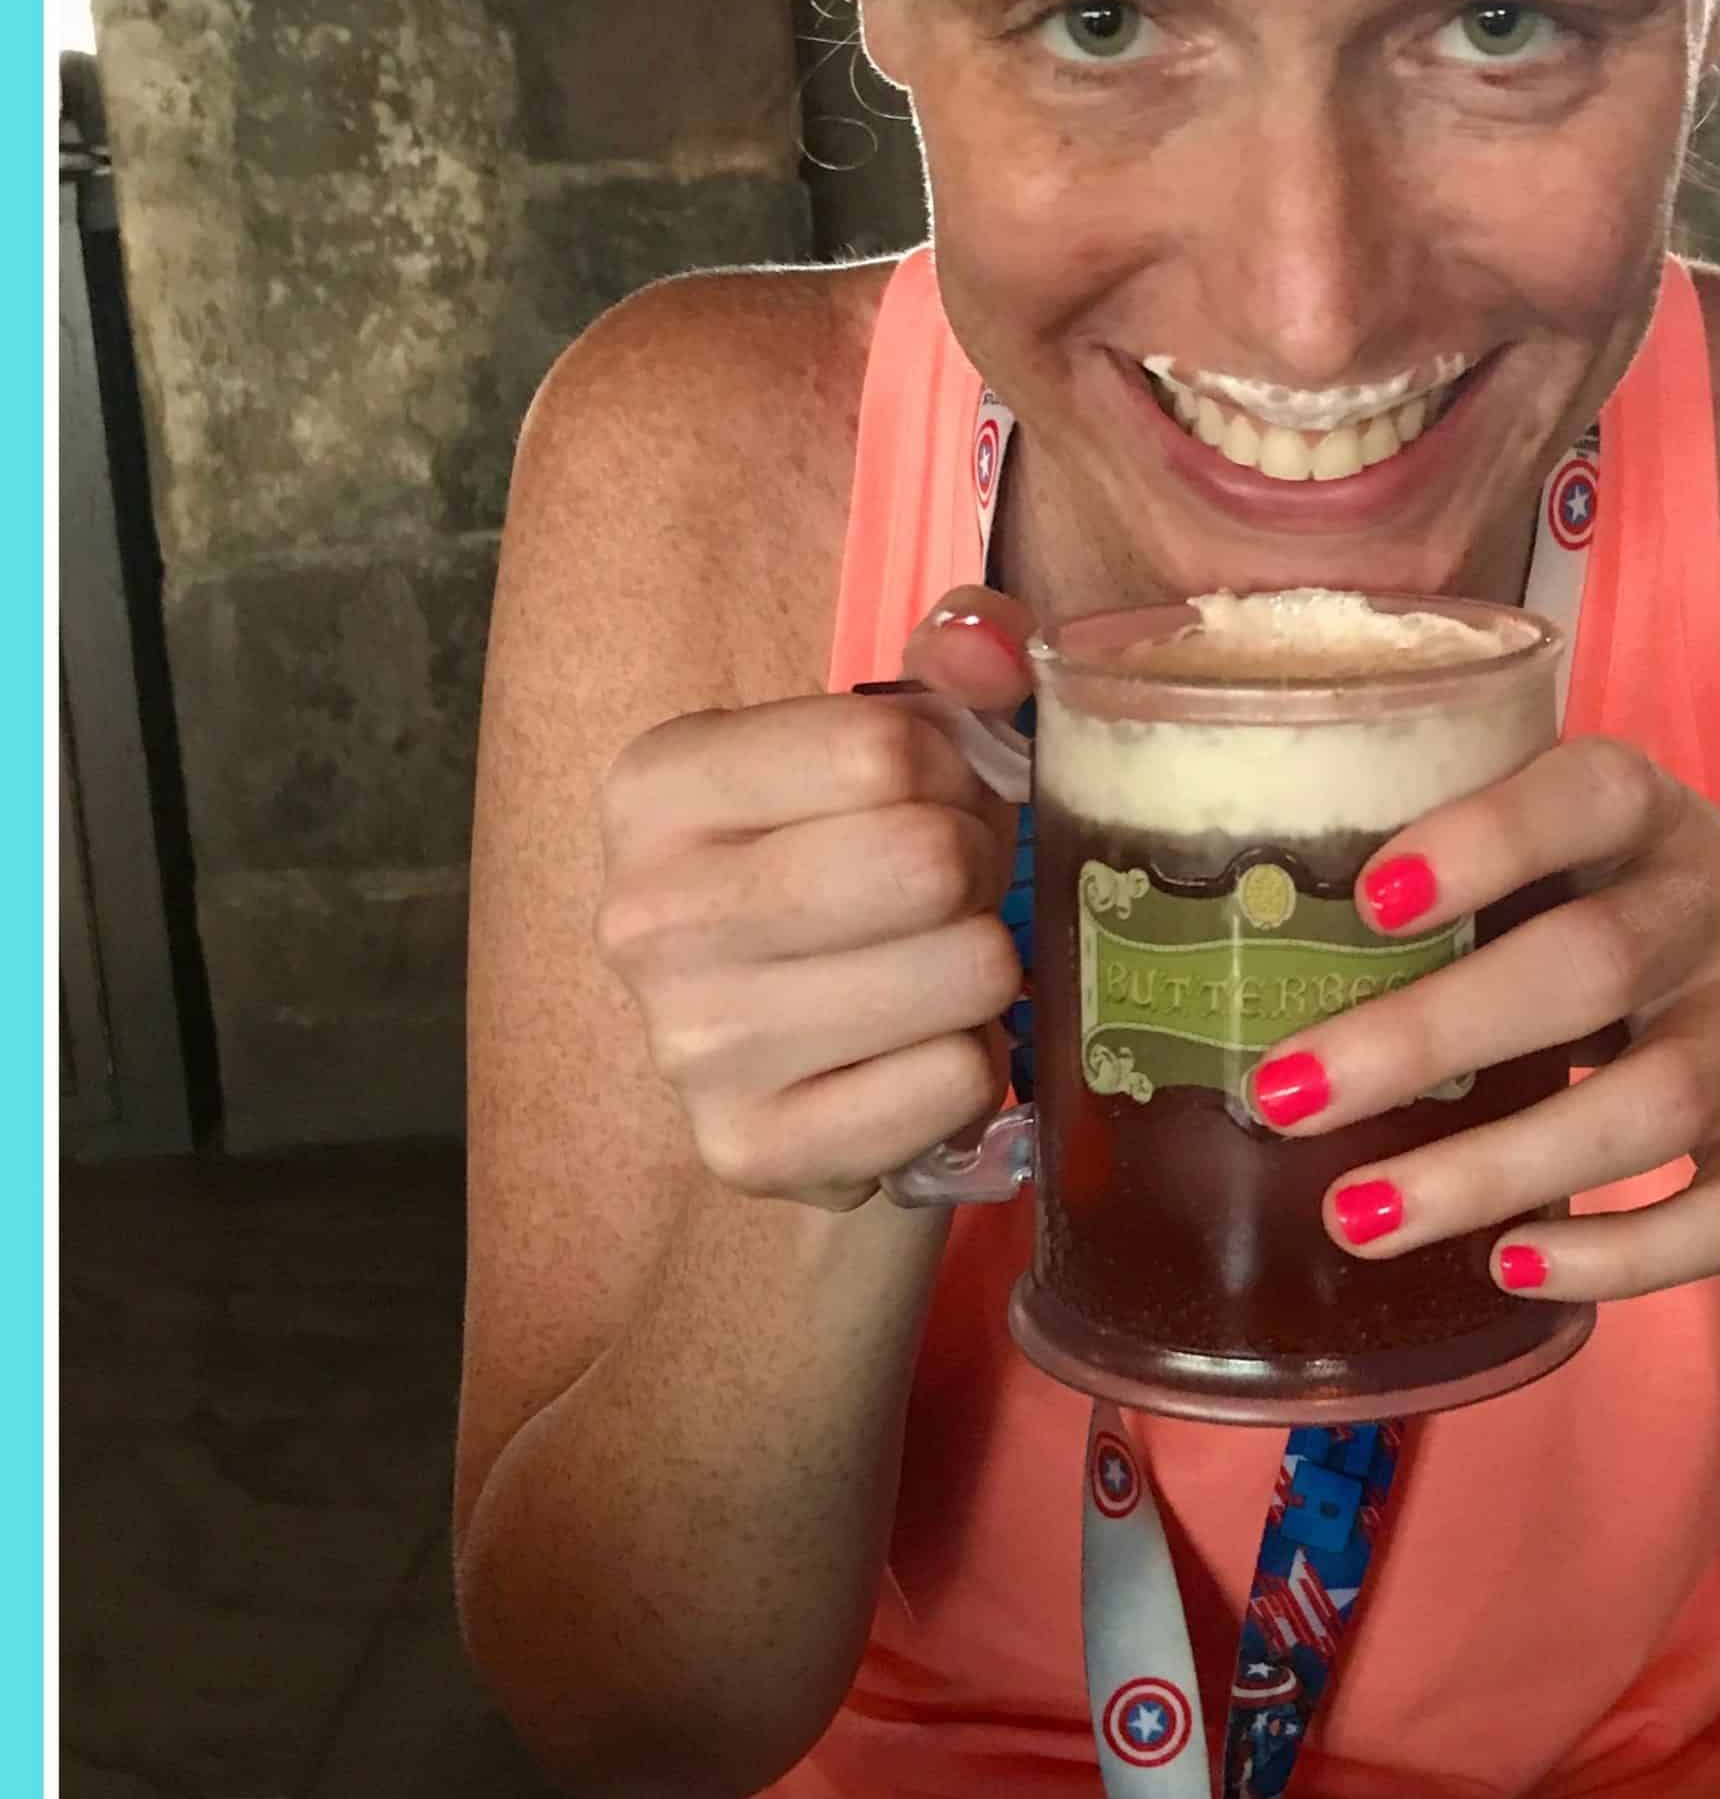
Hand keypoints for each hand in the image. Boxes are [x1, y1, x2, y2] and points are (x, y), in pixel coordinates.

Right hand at [596, 587, 1035, 1209]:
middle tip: (952, 899)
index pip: (886, 750)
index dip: (955, 775)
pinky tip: (917, 1056)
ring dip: (986, 974)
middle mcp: (647, 917)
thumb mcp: (872, 743)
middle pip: (927, 863)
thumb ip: (948, 662)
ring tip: (935, 974)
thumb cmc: (839, 874)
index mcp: (657, 787)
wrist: (784, 1064)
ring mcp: (691, 1048)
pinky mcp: (754, 1151)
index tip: (935, 805)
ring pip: (964, 975)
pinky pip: (958, 1081)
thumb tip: (993, 648)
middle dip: (978, 871)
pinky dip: (974, 1069)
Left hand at [1243, 741, 1719, 1297]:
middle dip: (1429, 1035)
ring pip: (1650, 1105)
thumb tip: (1244, 957)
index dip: (1486, 839)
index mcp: (1651, 820)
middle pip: (1592, 965)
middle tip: (1283, 1096)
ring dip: (1493, 1169)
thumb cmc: (1649, 928)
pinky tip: (1511, 1269)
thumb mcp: (1589, 863)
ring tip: (1356, 1219)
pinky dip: (1622, 1254)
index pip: (1586, 795)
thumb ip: (1472, 882)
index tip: (1369, 897)